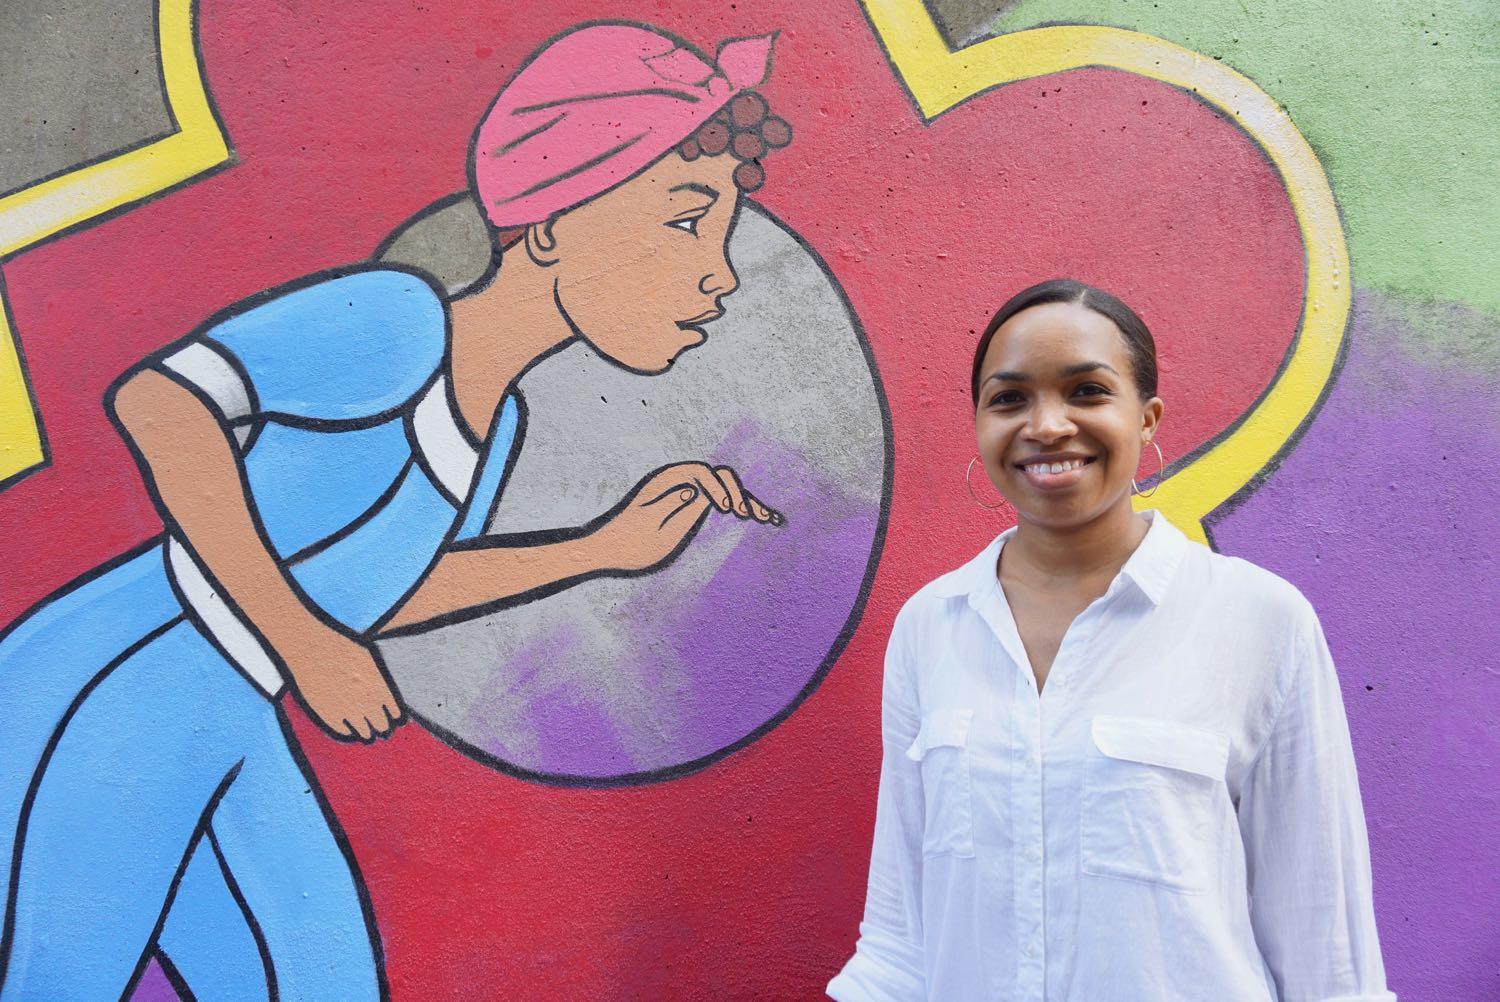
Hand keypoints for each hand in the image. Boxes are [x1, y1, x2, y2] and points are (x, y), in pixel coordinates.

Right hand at [279, 624, 405, 741]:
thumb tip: (392, 704)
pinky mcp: (330, 718)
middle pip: (383, 727)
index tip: (394, 719)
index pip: (397, 715)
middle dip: (383, 726)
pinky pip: (345, 733)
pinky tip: (348, 722)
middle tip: (380, 726)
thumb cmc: (342, 649)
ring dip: (367, 731)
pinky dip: (348, 729)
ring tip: (365, 727)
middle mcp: (368, 703)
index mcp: (381, 688)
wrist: (311, 649)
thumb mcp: (370, 661)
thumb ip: (382, 683)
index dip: (396, 718)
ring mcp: (348, 713)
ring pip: (366, 735)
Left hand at [597, 462, 781, 573]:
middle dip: (743, 496)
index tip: (729, 511)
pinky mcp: (685, 506)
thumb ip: (680, 509)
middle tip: (762, 518)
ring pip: (721, 490)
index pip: (707, 474)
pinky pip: (714, 501)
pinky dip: (733, 508)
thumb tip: (703, 489)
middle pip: (719, 479)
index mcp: (668, 481)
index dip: (722, 489)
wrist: (604, 551)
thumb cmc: (627, 544)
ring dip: (745, 502)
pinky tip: (752, 518)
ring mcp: (683, 493)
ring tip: (771, 519)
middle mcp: (678, 482)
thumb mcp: (655, 530)